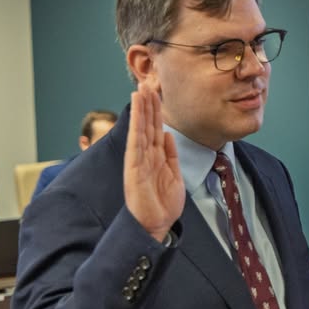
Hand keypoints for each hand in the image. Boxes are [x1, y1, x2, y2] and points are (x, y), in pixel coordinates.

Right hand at [124, 80, 184, 242]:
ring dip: (141, 109)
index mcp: (155, 158)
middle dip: (148, 105)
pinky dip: (136, 125)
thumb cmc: (163, 204)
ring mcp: (138, 160)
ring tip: (141, 90)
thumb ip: (171, 155)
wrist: (155, 224)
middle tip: (148, 83)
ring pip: (141, 129)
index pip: (155, 130)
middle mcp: (145, 156)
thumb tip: (169, 135)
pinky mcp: (134, 166)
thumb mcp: (173, 175)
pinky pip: (136, 141)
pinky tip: (137, 111)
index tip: (157, 95)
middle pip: (147, 125)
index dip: (156, 112)